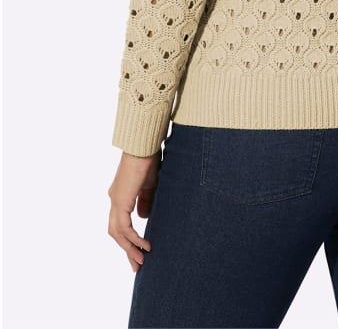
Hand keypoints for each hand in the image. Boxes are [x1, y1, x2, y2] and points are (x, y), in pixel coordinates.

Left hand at [108, 150, 160, 271]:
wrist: (143, 145)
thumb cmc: (148, 158)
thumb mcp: (150, 184)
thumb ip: (145, 201)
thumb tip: (143, 218)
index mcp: (120, 195)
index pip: (121, 222)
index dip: (129, 239)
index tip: (140, 251)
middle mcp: (114, 199)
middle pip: (117, 232)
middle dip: (127, 250)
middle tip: (137, 265)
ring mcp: (115, 201)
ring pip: (118, 233)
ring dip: (129, 248)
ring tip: (141, 261)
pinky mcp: (121, 201)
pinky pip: (124, 227)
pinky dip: (133, 238)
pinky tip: (144, 246)